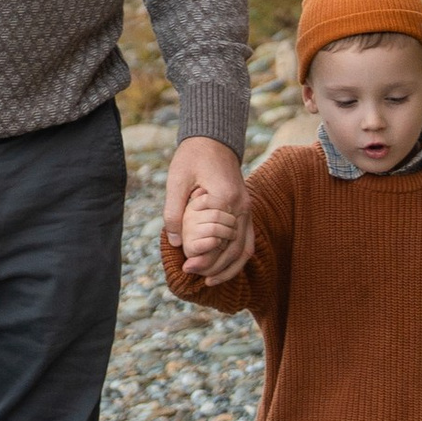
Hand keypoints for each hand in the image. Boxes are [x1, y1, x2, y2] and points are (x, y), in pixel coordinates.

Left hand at [164, 137, 251, 284]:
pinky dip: (237, 259)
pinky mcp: (246, 211)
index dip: (202, 256)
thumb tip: (176, 242)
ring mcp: (247, 210)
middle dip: (213, 266)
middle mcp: (241, 206)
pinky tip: (222, 269)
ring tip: (208, 280)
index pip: (217, 237)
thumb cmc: (192, 157)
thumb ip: (174, 210)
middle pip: (232, 248)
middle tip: (190, 273)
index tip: (186, 266)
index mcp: (224, 197)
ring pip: (243, 249)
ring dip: (227, 268)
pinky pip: (247, 242)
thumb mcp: (176, 179)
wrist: (214, 140)